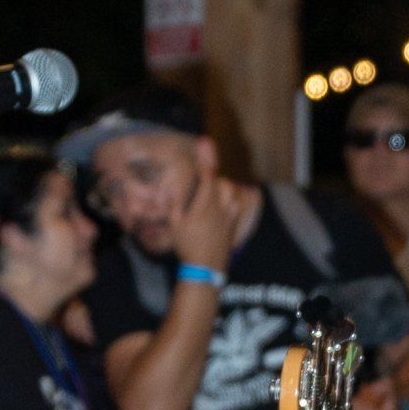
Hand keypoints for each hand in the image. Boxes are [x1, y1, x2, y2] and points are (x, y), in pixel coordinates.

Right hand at [169, 142, 239, 276]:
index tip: (204, 141)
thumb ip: (175, 202)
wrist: (206, 268)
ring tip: (208, 194)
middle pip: (221, 182)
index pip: (208, 176)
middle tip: (201, 180)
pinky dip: (228, 198)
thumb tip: (173, 184)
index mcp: (204, 207)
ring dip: (221, 188)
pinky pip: (235, 203)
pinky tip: (219, 204)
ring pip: (231, 192)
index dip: (206, 158)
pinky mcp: (235, 223)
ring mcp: (230, 216)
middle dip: (212, 178)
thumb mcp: (175, 224)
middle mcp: (220, 209)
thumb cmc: (187, 246)